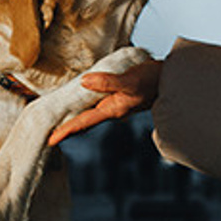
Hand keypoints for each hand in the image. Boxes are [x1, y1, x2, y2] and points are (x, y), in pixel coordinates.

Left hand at [48, 57, 162, 145]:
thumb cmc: (153, 80)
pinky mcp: (118, 97)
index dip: (65, 130)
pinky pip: (96, 104)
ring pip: (89, 113)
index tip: (50, 140)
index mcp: (112, 110)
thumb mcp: (130, 80)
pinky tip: (79, 103)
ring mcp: (115, 105)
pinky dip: (84, 106)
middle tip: (49, 136)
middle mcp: (111, 110)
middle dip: (66, 129)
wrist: (172, 80)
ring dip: (74, 119)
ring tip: (58, 122)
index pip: (83, 122)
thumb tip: (84, 82)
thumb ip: (108, 82)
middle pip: (83, 122)